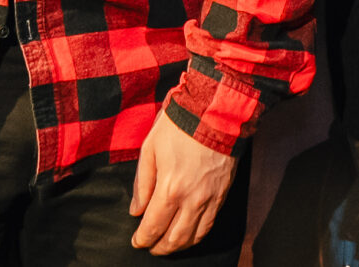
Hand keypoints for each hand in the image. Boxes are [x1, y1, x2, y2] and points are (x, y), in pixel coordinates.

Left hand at [129, 108, 238, 254]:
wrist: (215, 111)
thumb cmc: (179, 125)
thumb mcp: (150, 148)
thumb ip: (142, 183)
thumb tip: (137, 210)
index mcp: (169, 188)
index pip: (153, 226)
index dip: (143, 238)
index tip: (137, 241)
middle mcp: (191, 200)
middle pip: (174, 239)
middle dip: (159, 248)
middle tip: (149, 246)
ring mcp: (209, 199)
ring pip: (193, 237)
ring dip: (177, 247)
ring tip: (167, 246)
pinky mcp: (222, 195)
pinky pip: (209, 225)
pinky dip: (196, 237)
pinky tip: (188, 235)